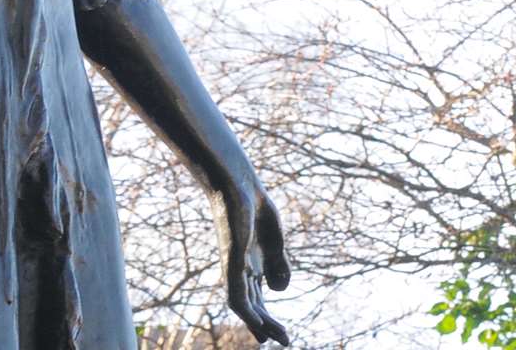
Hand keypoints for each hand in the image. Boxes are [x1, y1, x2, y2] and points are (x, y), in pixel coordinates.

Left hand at [221, 176, 292, 345]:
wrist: (237, 182)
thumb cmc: (255, 207)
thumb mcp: (274, 242)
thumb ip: (278, 265)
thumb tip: (278, 290)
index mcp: (251, 264)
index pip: (256, 297)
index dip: (266, 317)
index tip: (280, 336)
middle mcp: (241, 268)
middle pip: (252, 304)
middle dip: (266, 324)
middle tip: (284, 341)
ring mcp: (234, 264)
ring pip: (243, 303)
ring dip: (260, 323)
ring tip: (277, 338)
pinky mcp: (231, 258)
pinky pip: (235, 290)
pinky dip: (246, 310)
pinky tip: (256, 322)